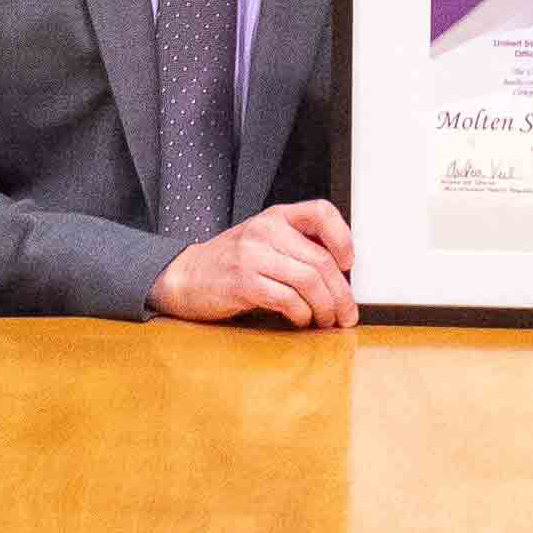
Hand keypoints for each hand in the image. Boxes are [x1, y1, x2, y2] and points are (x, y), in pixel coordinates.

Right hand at [151, 201, 361, 328]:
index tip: (348, 264)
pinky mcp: (243, 282)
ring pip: (308, 281)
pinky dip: (301, 314)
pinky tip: (300, 320)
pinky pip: (287, 299)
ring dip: (325, 308)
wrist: (185, 276)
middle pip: (321, 260)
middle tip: (347, 313)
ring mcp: (253, 255)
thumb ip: (296, 247)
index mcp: (276, 217)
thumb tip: (341, 275)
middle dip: (341, 293)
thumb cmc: (231, 262)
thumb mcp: (264, 242)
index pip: (321, 212)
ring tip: (326, 321)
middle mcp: (266, 230)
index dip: (343, 238)